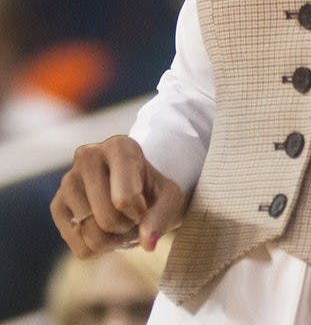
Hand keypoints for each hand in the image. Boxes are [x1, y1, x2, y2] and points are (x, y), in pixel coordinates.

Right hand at [50, 135, 186, 257]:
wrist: (135, 190)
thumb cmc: (152, 190)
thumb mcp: (169, 198)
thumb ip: (161, 217)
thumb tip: (147, 243)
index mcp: (119, 146)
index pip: (124, 198)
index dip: (140, 212)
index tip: (144, 204)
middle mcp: (87, 156)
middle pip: (106, 219)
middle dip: (126, 227)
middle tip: (133, 216)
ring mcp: (67, 181)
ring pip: (91, 235)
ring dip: (113, 239)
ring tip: (119, 220)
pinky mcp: (56, 206)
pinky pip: (80, 248)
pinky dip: (98, 249)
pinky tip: (104, 229)